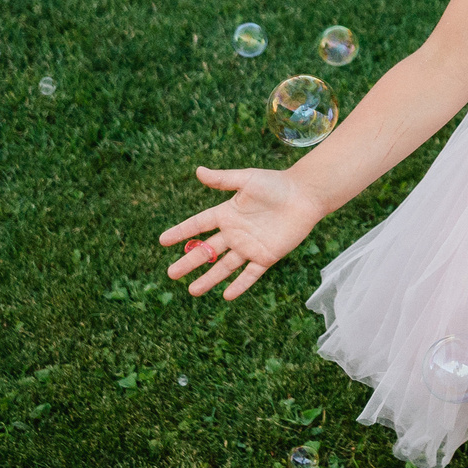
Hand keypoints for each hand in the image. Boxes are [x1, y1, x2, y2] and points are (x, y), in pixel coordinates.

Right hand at [159, 166, 325, 300]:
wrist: (305, 195)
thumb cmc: (277, 184)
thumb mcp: (247, 179)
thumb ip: (223, 180)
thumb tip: (198, 171)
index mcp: (227, 213)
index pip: (198, 225)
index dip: (181, 232)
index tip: (162, 241)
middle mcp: (235, 232)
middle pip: (207, 250)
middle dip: (189, 262)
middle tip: (171, 274)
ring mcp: (250, 246)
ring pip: (225, 266)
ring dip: (210, 279)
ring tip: (192, 291)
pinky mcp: (267, 256)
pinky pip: (251, 274)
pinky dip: (240, 284)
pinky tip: (226, 295)